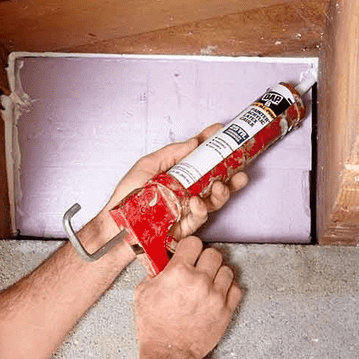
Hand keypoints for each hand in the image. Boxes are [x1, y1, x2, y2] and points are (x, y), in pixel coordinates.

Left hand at [106, 125, 247, 237]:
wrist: (117, 224)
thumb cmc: (128, 196)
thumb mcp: (147, 166)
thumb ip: (171, 153)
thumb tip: (194, 142)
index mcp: (179, 174)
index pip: (201, 158)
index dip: (212, 145)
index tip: (222, 132)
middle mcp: (188, 190)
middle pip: (216, 180)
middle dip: (232, 173)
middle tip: (240, 166)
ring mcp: (188, 208)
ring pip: (215, 199)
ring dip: (223, 191)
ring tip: (222, 184)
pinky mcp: (186, 226)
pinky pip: (200, 217)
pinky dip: (201, 208)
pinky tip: (197, 202)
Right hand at [134, 236, 242, 358]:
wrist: (169, 353)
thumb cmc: (153, 325)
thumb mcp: (142, 292)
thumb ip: (155, 271)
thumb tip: (163, 260)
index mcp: (178, 272)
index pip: (193, 242)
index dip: (189, 247)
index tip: (186, 254)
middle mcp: (200, 281)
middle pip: (213, 253)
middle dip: (204, 258)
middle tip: (198, 268)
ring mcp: (216, 296)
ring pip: (227, 269)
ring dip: (217, 273)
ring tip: (208, 282)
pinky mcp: (226, 310)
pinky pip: (236, 288)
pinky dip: (228, 288)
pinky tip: (218, 293)